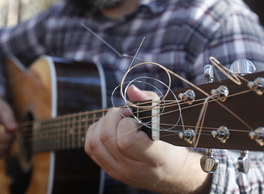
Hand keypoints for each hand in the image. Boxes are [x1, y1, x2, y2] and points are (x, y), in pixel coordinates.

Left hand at [85, 85, 210, 192]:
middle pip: (106, 138)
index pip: (126, 141)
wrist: (172, 174)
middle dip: (113, 117)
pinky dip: (95, 132)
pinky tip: (108, 128)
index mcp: (154, 158)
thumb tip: (131, 90)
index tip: (137, 119)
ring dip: (102, 124)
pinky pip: (90, 148)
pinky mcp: (109, 171)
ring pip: (94, 143)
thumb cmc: (171, 145)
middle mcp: (134, 169)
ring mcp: (119, 173)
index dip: (127, 123)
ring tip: (117, 121)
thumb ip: (150, 103)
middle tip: (125, 114)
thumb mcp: (167, 122)